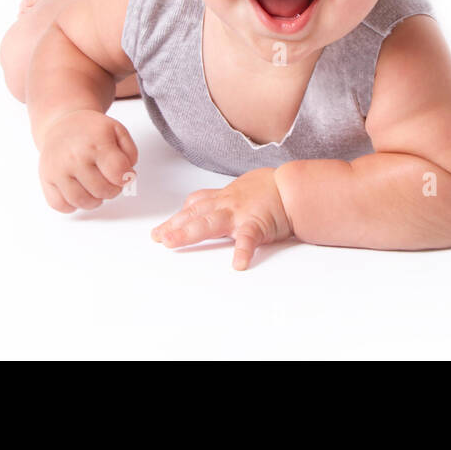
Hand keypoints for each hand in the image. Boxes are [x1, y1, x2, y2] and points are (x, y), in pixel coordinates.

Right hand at [37, 109, 138, 211]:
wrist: (62, 124)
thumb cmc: (91, 130)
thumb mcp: (118, 131)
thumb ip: (130, 154)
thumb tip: (126, 177)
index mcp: (96, 144)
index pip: (118, 174)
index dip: (126, 178)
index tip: (123, 174)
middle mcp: (75, 158)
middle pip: (102, 190)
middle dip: (113, 190)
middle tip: (110, 181)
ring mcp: (58, 170)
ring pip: (82, 202)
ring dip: (95, 200)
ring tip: (96, 188)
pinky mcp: (46, 179)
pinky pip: (60, 205)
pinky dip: (73, 205)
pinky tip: (79, 191)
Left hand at [151, 167, 293, 269]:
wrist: (293, 186)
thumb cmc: (271, 188)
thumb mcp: (241, 188)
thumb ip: (223, 199)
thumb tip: (206, 206)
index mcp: (224, 198)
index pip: (195, 205)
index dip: (177, 217)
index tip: (162, 228)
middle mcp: (227, 204)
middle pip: (195, 214)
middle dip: (174, 225)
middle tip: (157, 237)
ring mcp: (241, 214)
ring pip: (210, 223)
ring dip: (189, 232)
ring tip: (172, 243)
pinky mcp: (257, 224)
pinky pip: (248, 239)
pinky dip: (242, 251)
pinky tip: (238, 264)